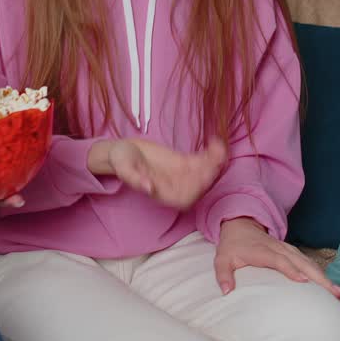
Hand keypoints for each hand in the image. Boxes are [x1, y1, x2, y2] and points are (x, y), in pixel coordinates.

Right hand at [89, 136, 227, 209]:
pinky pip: (202, 161)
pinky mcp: (184, 162)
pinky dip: (211, 153)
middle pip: (199, 186)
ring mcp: (182, 175)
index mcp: (162, 193)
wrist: (124, 151)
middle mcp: (175, 186)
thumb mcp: (123, 168)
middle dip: (209, 173)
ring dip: (214, 162)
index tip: (202, 176)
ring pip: (204, 173)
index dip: (196, 190)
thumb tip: (149, 188)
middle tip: (216, 158)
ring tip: (219, 148)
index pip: (184, 198)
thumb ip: (135, 179)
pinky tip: (215, 142)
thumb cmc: (120, 161)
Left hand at [214, 217, 339, 299]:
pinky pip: (309, 262)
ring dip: (325, 277)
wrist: (240, 225)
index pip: (279, 260)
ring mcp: (287, 250)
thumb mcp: (222, 259)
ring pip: (309, 263)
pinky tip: (331, 286)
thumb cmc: (232, 246)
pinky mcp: (292, 252)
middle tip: (334, 293)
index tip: (304, 281)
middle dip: (319, 278)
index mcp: (262, 251)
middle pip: (302, 262)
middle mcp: (278, 249)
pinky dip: (321, 274)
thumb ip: (223, 274)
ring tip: (339, 294)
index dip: (291, 269)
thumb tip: (226, 291)